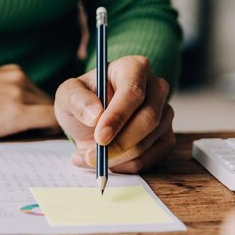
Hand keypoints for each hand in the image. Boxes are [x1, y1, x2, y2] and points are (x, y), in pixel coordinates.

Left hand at [55, 56, 174, 172]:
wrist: (92, 119)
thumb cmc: (83, 100)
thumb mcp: (68, 95)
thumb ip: (77, 100)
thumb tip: (95, 115)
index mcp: (134, 68)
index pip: (133, 92)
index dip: (118, 117)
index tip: (100, 137)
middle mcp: (156, 87)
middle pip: (148, 119)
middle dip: (119, 144)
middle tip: (93, 158)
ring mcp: (165, 113)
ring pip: (148, 142)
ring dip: (118, 158)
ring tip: (89, 158)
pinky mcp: (166, 136)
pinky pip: (153, 158)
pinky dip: (128, 166)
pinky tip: (108, 163)